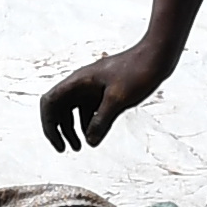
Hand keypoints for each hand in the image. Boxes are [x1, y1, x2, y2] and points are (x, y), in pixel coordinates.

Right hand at [40, 43, 172, 149]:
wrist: (157, 56)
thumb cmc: (137, 72)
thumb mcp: (118, 100)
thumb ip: (102, 121)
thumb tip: (90, 142)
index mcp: (78, 81)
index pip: (49, 103)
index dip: (49, 125)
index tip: (58, 144)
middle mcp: (81, 83)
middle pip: (58, 108)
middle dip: (59, 129)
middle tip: (66, 149)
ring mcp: (92, 86)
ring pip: (73, 109)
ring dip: (73, 128)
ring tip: (80, 146)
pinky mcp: (104, 90)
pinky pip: (89, 108)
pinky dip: (88, 122)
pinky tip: (95, 135)